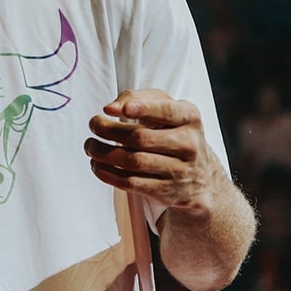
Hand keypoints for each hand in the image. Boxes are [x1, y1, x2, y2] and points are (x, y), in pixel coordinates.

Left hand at [85, 89, 226, 212]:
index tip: (111, 109)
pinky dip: (108, 174)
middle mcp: (188, 144)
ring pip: (134, 162)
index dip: (141, 109)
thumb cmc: (174, 133)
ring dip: (104, 153)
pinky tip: (97, 165)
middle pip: (141, 138)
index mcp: (190, 118)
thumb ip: (139, 98)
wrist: (200, 177)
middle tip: (93, 124)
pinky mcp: (166, 192)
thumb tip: (111, 108)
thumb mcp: (166, 109)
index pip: (166, 111)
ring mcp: (179, 171)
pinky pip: (131, 183)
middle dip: (109, 130)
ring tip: (90, 146)